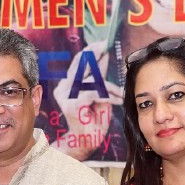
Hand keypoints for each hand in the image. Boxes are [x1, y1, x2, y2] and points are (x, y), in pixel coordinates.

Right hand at [52, 43, 123, 160]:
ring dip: (109, 88)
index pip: (79, 64)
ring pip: (92, 81)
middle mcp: (64, 89)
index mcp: (69, 86)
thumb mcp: (100, 94)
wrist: (87, 142)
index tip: (102, 43)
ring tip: (120, 95)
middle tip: (104, 45)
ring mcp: (67, 97)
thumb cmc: (94, 121)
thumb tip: (103, 56)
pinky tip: (116, 101)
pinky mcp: (73, 105)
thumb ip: (99, 77)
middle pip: (80, 66)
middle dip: (93, 54)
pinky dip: (108, 96)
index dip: (90, 52)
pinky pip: (94, 93)